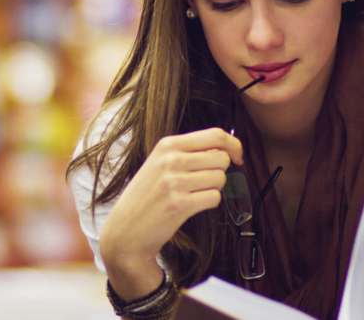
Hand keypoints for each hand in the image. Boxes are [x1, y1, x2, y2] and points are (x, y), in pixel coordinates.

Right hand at [99, 127, 242, 298]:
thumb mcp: (159, 163)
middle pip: (222, 157)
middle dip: (220, 171)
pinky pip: (214, 198)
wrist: (125, 229)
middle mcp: (170, 160)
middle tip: (203, 182)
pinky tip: (192, 206)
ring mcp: (174, 182)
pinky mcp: (179, 204)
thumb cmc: (146, 196)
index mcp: (167, 144)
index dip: (234, 145)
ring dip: (213, 188)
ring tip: (193, 194)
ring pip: (220, 178)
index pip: (215, 134)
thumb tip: (226, 148)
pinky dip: (209, 203)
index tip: (238, 157)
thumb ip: (188, 152)